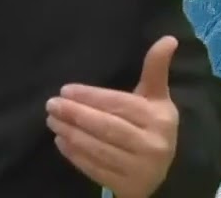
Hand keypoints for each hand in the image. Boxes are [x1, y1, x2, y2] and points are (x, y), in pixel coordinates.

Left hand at [46, 36, 179, 197]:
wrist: (165, 172)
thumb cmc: (153, 125)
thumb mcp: (156, 97)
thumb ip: (155, 68)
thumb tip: (168, 38)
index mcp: (159, 118)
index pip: (119, 104)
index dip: (90, 96)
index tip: (65, 89)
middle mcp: (152, 144)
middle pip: (106, 127)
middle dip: (75, 115)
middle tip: (52, 104)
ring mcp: (140, 169)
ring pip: (98, 149)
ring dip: (70, 134)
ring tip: (52, 121)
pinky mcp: (127, 187)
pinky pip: (95, 169)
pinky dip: (75, 156)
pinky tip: (61, 142)